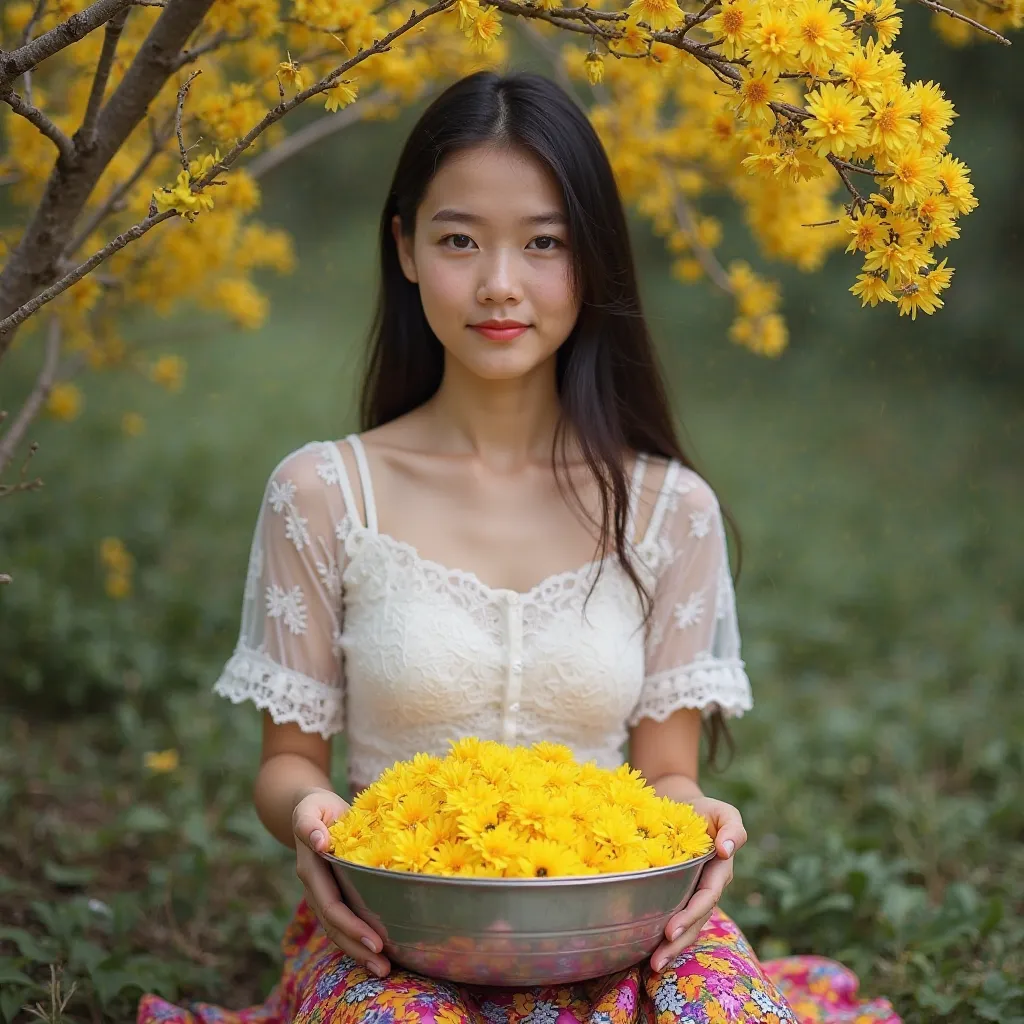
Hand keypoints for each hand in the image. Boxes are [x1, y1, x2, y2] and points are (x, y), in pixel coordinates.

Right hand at [292, 787, 390, 976]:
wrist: (309, 808)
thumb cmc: (316, 806)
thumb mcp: (311, 807)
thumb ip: (310, 824)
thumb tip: (320, 843)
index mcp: (311, 869)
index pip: (332, 906)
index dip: (352, 927)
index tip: (376, 942)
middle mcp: (314, 887)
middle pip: (335, 926)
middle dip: (358, 949)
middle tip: (385, 968)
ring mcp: (322, 893)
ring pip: (337, 930)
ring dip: (358, 951)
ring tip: (384, 970)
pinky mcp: (333, 893)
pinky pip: (343, 921)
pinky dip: (357, 938)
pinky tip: (377, 952)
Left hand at [649, 796, 746, 972]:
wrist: (680, 804)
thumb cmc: (703, 810)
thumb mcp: (723, 812)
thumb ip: (733, 828)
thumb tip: (726, 850)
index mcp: (718, 872)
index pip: (705, 898)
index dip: (690, 916)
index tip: (670, 931)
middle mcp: (705, 887)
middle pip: (695, 921)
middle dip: (678, 942)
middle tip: (657, 960)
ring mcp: (689, 893)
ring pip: (684, 925)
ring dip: (670, 947)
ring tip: (652, 964)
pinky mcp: (671, 891)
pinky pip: (667, 914)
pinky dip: (657, 932)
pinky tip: (640, 948)